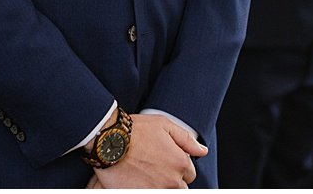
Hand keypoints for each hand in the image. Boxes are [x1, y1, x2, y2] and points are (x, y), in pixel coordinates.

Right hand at [88, 113, 205, 188]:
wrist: (110, 141)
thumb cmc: (137, 130)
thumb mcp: (165, 126)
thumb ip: (187, 140)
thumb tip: (202, 151)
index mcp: (180, 163)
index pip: (190, 174)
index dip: (179, 166)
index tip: (167, 161)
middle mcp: (171, 181)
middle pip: (180, 188)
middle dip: (171, 179)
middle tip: (156, 169)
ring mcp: (156, 191)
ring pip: (167, 192)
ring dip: (160, 185)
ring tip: (147, 175)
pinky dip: (146, 188)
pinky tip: (139, 180)